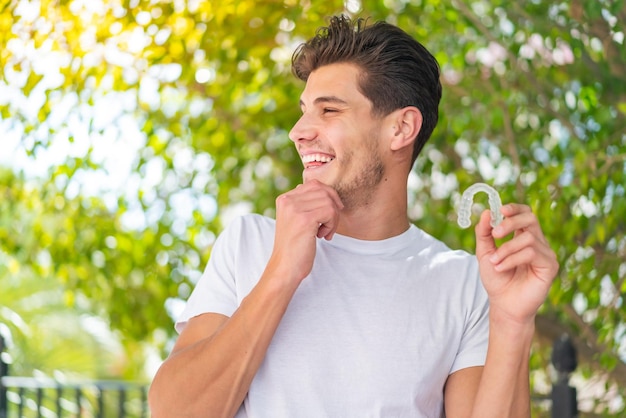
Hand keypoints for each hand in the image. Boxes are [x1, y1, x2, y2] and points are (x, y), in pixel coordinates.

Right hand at [269, 180, 343, 284]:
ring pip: (329, 202)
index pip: (314, 185)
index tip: (328, 216)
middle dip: (333, 208)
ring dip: (333, 219)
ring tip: (324, 233)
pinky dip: (332, 225)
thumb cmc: (294, 247)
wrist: (285, 268)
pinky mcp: (305, 219)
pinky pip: (330, 212)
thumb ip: (305, 205)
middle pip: (324, 191)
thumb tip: (325, 191)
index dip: (328, 198)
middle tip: (329, 226)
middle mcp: (287, 200)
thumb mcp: (296, 220)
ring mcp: (295, 209)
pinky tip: (323, 236)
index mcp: (284, 199)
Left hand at [474, 204, 558, 324]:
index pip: (525, 214)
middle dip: (510, 223)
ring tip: (495, 263)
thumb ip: (484, 233)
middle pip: (530, 219)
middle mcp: (537, 243)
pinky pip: (531, 253)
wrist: (503, 305)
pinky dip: (512, 259)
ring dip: (506, 249)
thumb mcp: (484, 253)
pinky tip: (501, 268)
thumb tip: (486, 212)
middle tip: (495, 234)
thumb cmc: (496, 279)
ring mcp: (546, 254)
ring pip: (528, 238)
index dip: (515, 208)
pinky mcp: (550, 266)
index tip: (500, 209)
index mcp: (523, 237)